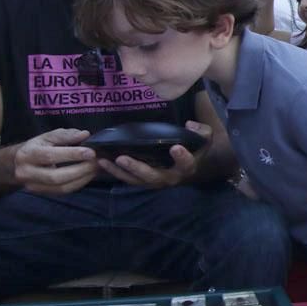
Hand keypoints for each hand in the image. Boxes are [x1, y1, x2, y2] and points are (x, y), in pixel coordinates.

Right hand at [14, 128, 98, 194]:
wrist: (18, 163)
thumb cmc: (37, 147)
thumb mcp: (47, 136)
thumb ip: (65, 135)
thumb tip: (84, 134)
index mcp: (27, 154)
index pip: (50, 156)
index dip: (72, 155)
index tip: (91, 152)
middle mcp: (26, 172)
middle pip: (56, 176)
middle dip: (80, 170)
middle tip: (97, 162)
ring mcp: (33, 186)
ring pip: (61, 187)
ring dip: (83, 178)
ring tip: (96, 169)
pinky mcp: (42, 193)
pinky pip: (63, 191)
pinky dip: (79, 183)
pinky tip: (88, 175)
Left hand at [97, 120, 212, 188]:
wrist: (188, 162)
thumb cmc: (194, 147)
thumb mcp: (204, 137)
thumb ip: (201, 131)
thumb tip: (189, 125)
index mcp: (187, 167)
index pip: (187, 164)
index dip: (182, 157)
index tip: (176, 147)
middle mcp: (170, 177)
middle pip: (153, 176)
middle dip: (137, 168)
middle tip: (123, 158)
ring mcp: (155, 181)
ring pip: (136, 180)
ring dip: (120, 171)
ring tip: (105, 161)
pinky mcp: (143, 180)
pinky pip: (128, 179)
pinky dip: (115, 172)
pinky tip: (102, 162)